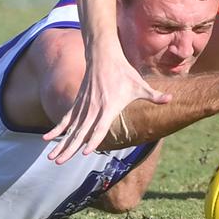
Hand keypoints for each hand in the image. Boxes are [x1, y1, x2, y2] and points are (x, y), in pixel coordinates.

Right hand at [43, 46, 169, 163]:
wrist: (104, 56)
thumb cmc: (124, 72)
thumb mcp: (140, 85)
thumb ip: (154, 95)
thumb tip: (171, 99)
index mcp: (109, 106)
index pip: (100, 126)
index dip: (94, 139)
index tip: (86, 151)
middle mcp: (94, 108)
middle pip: (80, 132)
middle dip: (70, 148)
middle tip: (58, 162)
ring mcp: (84, 105)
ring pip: (71, 128)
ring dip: (61, 143)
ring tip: (52, 158)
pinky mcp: (78, 102)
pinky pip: (66, 118)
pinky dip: (57, 129)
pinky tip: (48, 139)